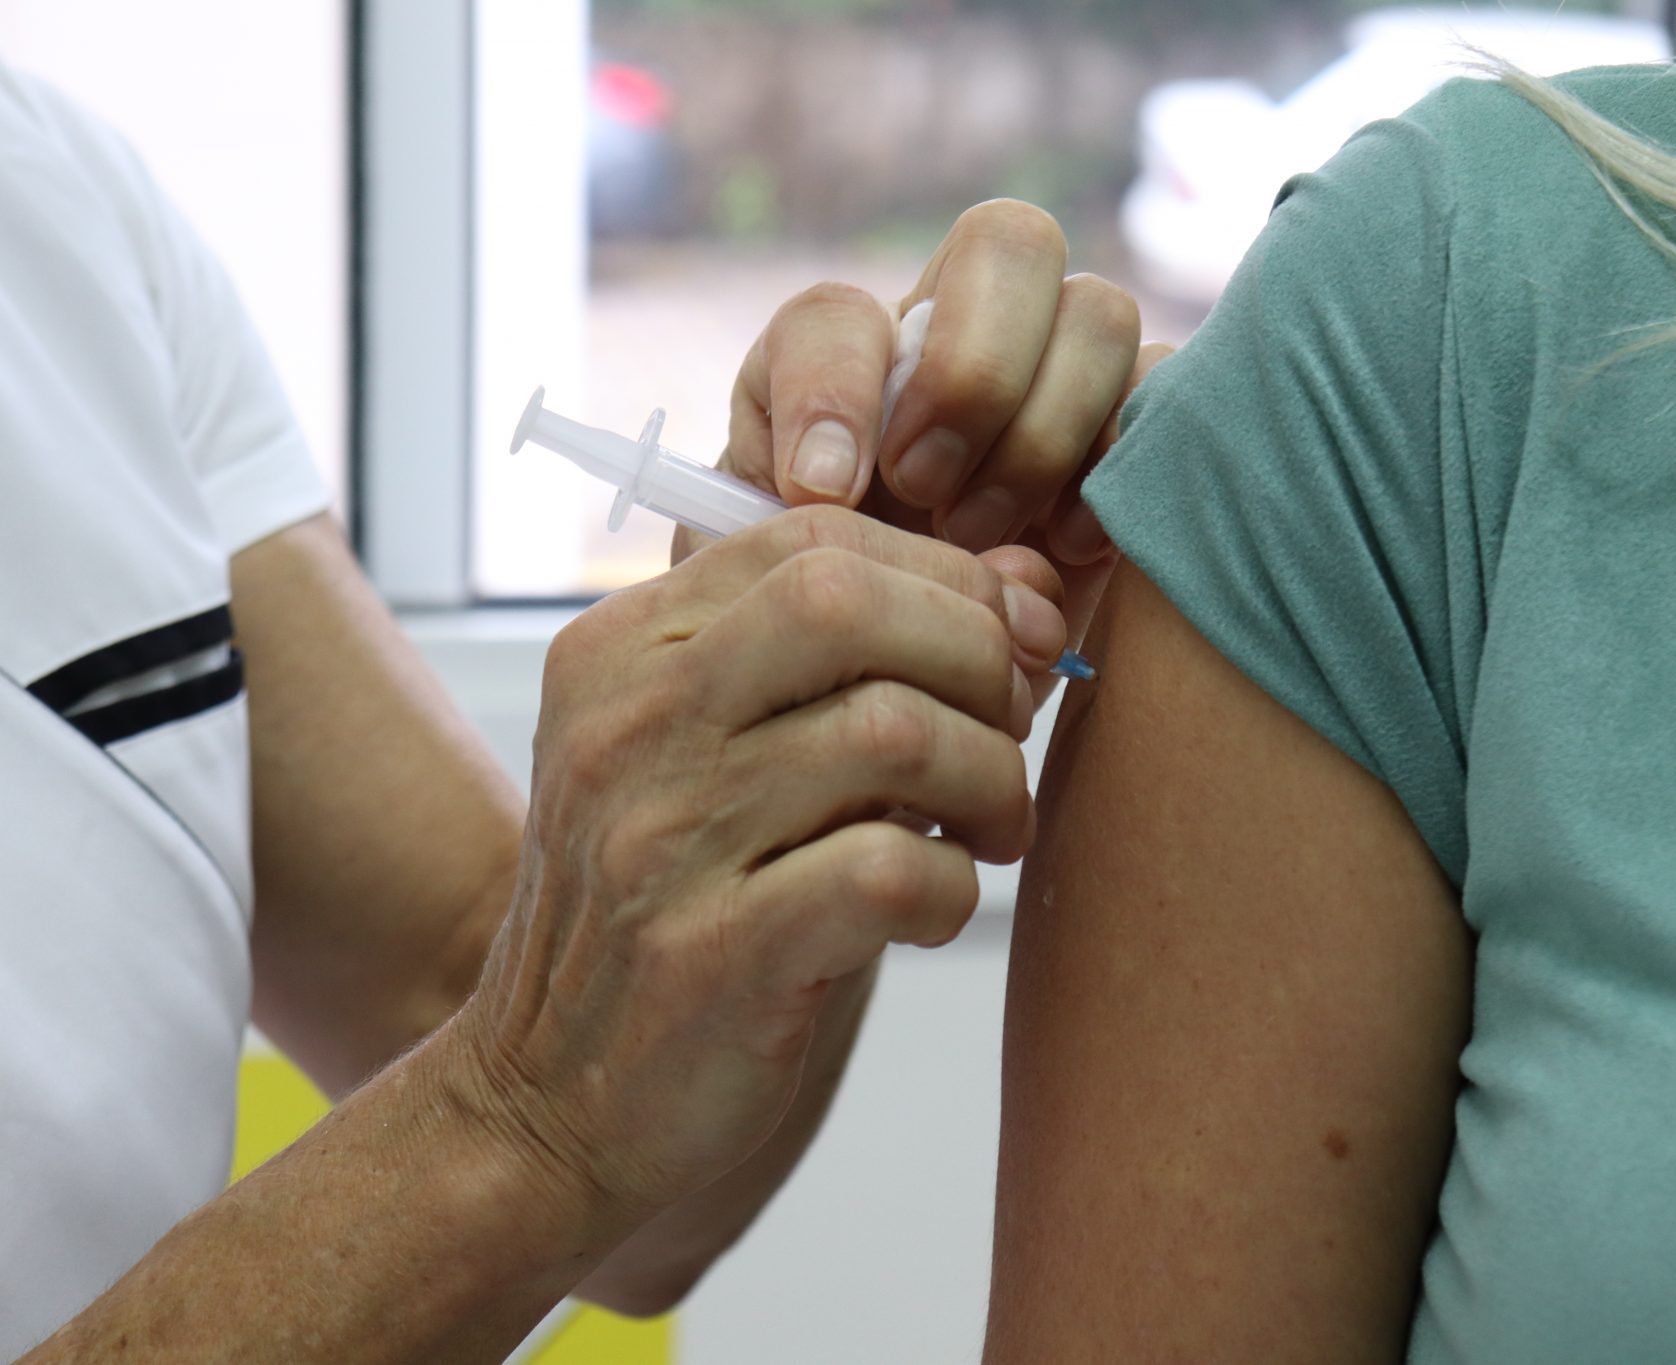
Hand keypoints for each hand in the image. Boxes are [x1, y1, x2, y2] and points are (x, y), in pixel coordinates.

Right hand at [443, 506, 1064, 1228]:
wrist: (546, 1101)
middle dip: (974, 657)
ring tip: (989, 832)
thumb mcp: (718, 758)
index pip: (814, 536)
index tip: (1009, 644)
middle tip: (1007, 732)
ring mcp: (659, 841)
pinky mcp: (711, 956)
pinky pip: (889, 872)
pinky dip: (954, 889)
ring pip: (893, 732)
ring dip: (989, 781)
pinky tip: (936, 908)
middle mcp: (628, 727)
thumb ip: (854, 662)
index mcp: (622, 650)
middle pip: (848, 602)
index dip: (948, 575)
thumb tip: (1031, 586)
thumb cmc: (674, 909)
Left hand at [700, 199, 1173, 672]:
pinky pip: (1164, 394)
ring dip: (1039, 432)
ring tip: (984, 538)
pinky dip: (1112, 465)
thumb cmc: (845, 618)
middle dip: (971, 371)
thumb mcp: (772, 565)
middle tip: (924, 491)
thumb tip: (844, 486)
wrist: (925, 690)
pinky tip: (1062, 548)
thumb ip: (783, 507)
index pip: (841, 313)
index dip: (835, 388)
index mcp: (857, 360)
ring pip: (1098, 313)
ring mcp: (1068, 377)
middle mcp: (971, 337)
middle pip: (1010, 240)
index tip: (821, 492)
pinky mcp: (1139, 440)